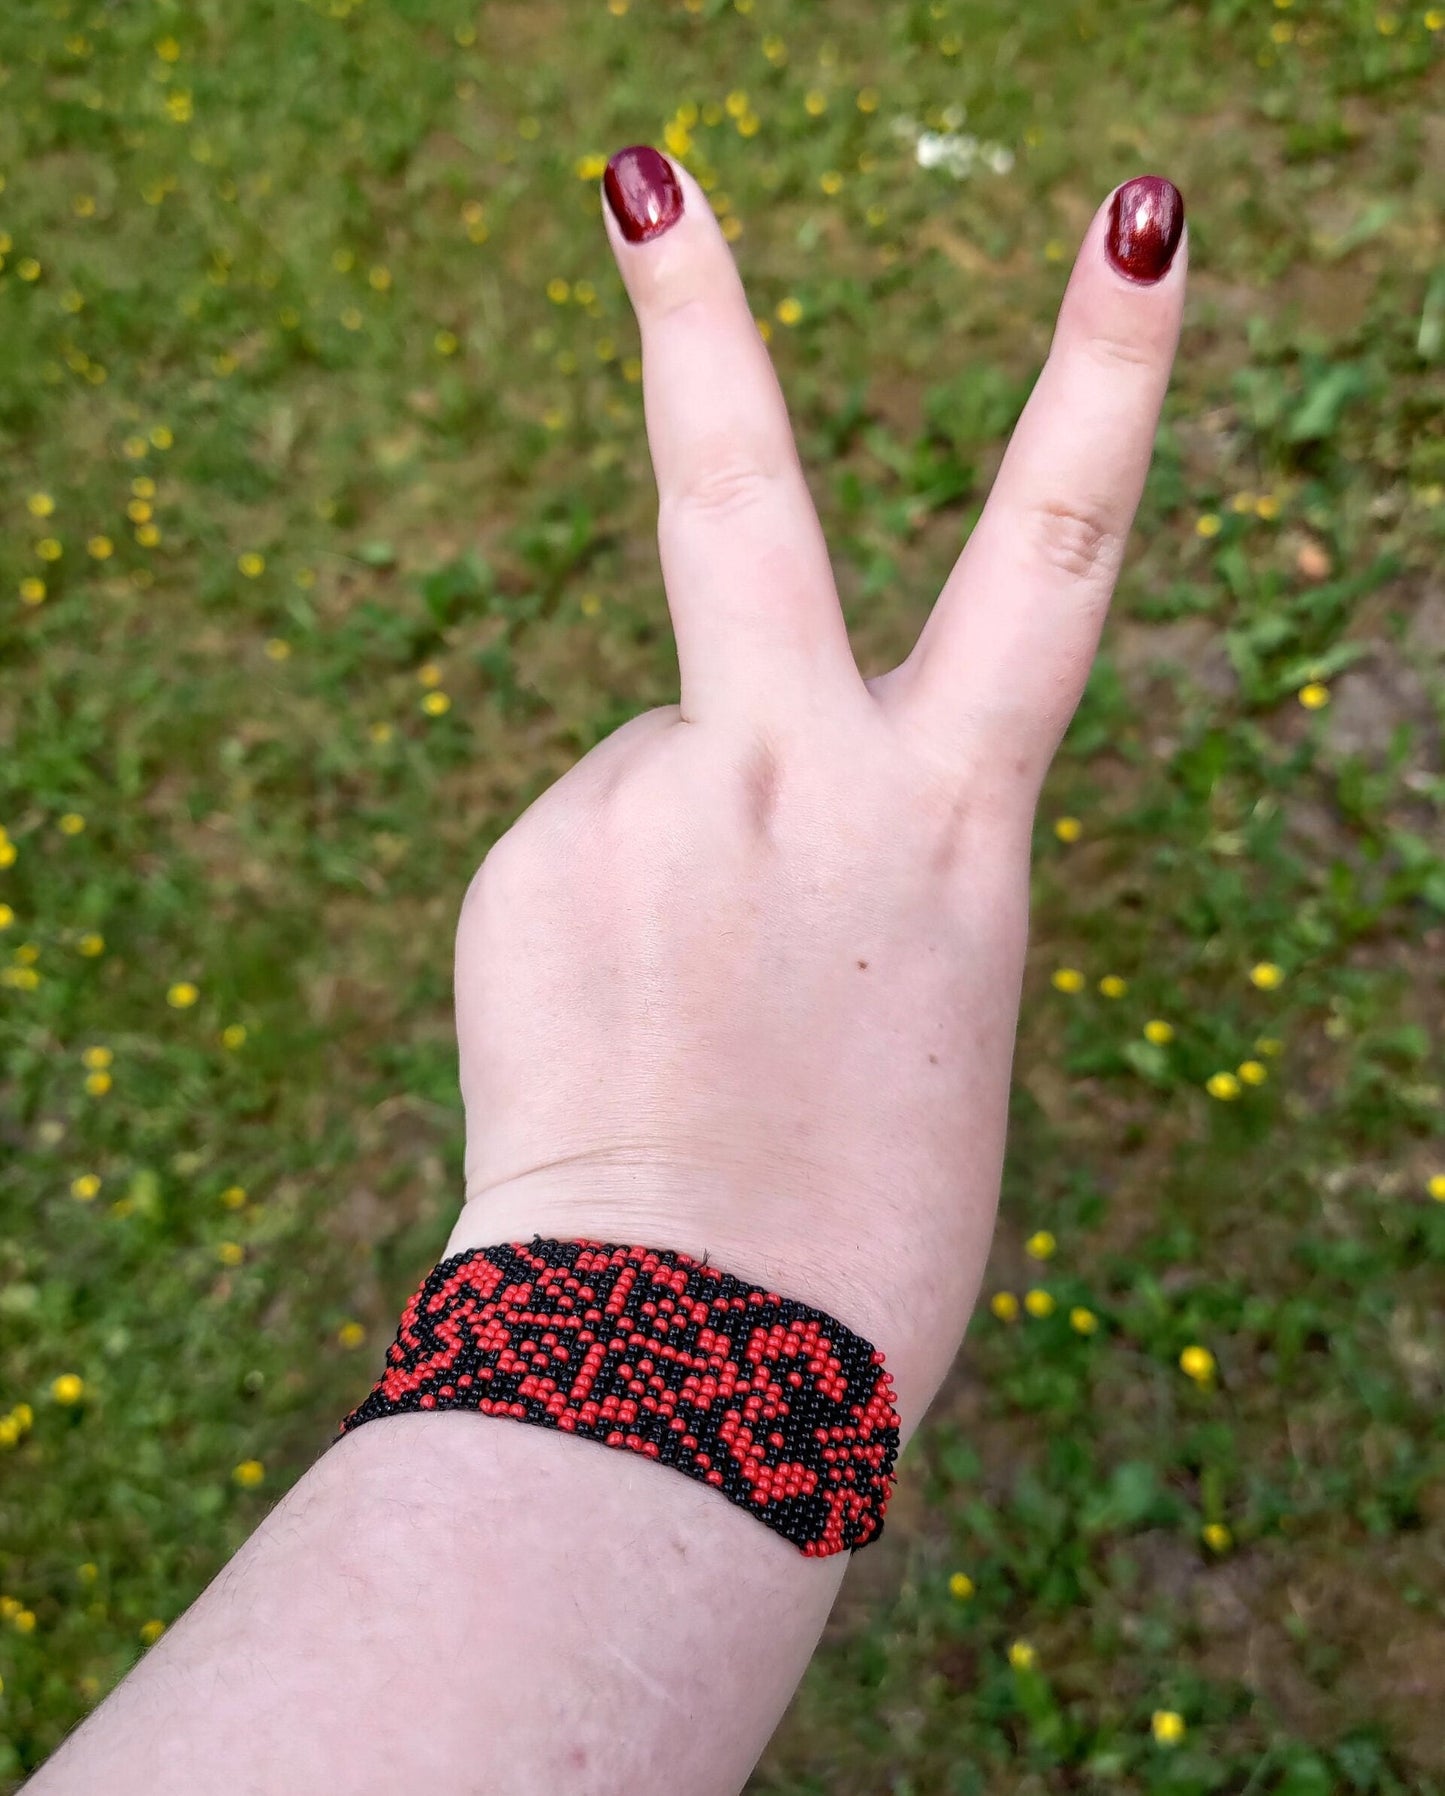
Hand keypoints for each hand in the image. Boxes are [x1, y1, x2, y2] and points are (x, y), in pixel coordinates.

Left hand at [444, 152, 1185, 1438]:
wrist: (696, 1350)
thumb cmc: (856, 1199)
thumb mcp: (917, 983)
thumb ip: (838, 838)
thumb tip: (698, 761)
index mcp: (958, 814)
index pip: (1062, 544)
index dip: (1110, 369)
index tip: (1138, 214)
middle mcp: (798, 770)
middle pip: (742, 492)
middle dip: (701, 316)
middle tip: (645, 178)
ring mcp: (647, 804)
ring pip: (662, 757)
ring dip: (678, 861)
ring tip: (692, 1023)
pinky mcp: (530, 857)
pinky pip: (582, 840)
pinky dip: (603, 915)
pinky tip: (618, 1031)